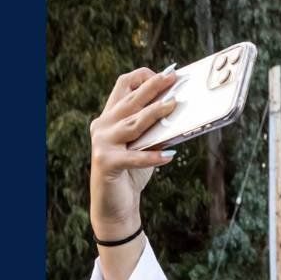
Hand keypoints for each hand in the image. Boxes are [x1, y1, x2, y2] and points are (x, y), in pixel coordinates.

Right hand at [89, 66, 178, 240]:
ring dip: (154, 114)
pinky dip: (152, 157)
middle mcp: (103, 125)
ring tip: (173, 106)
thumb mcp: (144, 145)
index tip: (165, 74)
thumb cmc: (132, 172)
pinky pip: (133, 157)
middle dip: (152, 87)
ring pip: (132, 124)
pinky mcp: (106, 162)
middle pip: (130, 100)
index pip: (123, 85)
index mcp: (110, 116)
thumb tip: (177, 111)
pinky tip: (169, 156)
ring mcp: (102, 143)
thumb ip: (154, 130)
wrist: (114, 205)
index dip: (142, 77)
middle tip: (172, 78)